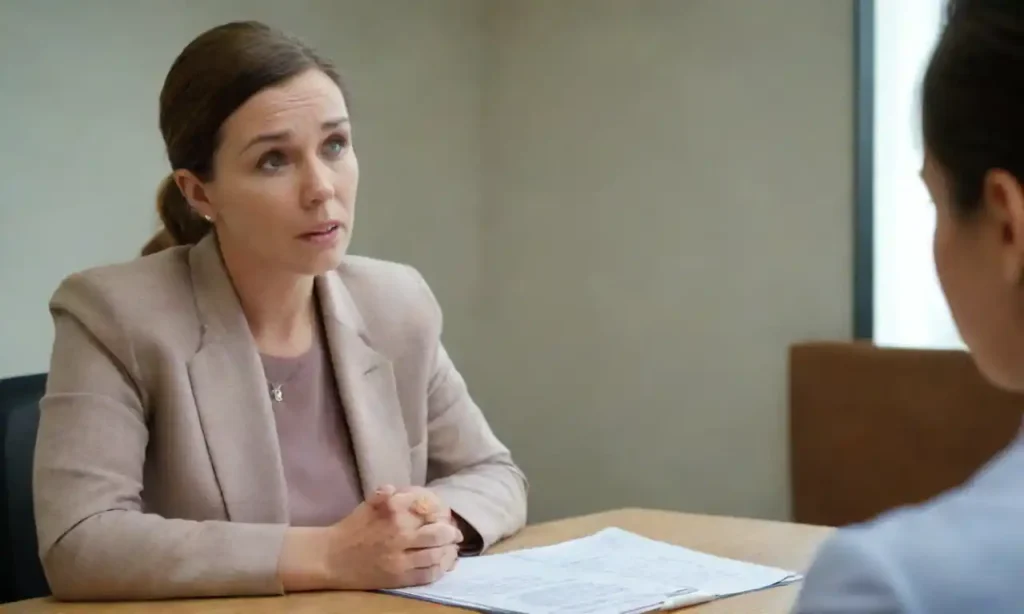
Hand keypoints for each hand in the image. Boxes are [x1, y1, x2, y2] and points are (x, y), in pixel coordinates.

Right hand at [323, 487, 462, 589]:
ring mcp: (401, 557)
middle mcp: (400, 533)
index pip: (430, 508)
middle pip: (440, 532)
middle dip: (451, 532)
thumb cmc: (353, 528)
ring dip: (449, 552)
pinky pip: (428, 574)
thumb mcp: (369, 504)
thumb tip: (399, 490)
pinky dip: (440, 569)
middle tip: (454, 534)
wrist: (331, 557)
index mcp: (393, 511)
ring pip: (437, 554)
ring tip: (451, 549)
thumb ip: (388, 494)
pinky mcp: (399, 577)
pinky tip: (443, 565)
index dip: (441, 511)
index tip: (445, 514)